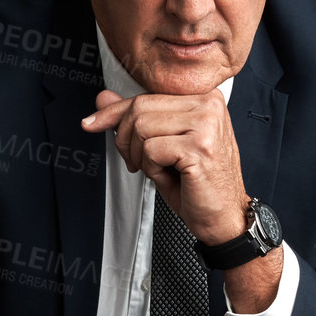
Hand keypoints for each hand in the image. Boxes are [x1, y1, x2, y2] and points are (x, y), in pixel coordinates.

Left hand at [82, 88, 248, 244]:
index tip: (92, 122)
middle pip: (140, 109)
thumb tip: (103, 98)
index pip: (146, 97)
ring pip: (142, 128)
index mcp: (203, 98)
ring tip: (161, 170)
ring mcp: (206, 124)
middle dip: (125, 140)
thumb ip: (135, 119)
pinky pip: (151, 150)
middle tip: (136, 163)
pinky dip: (152, 169)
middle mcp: (208, 104)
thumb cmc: (196, 185)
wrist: (224, 218)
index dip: (114, 112)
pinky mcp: (199, 146)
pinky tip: (170, 176)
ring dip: (141, 157)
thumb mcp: (162, 146)